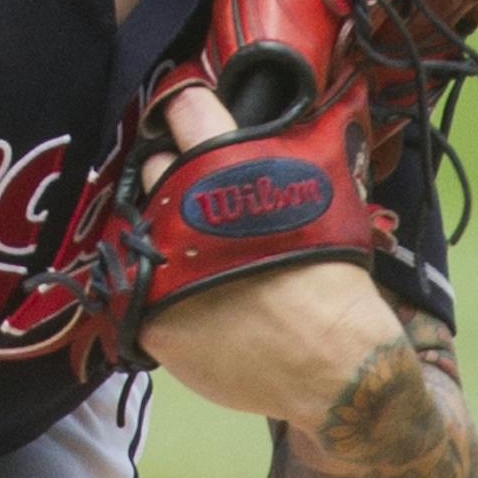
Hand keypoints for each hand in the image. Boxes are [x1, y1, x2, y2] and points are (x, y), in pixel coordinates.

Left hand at [134, 85, 403, 422]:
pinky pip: (139, 289)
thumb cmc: (334, 282)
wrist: (338, 368)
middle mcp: (182, 211)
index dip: (185, 109)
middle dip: (172, 174)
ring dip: (163, 231)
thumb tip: (256, 131)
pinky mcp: (151, 318)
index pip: (186, 111)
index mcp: (230, 174)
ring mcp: (160, 266)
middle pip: (156, 170)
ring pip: (142, 228)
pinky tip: (187, 295)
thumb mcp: (318, 201)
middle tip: (197, 194)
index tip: (184, 115)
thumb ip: (273, 164)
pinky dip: (158, 288)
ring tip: (195, 248)